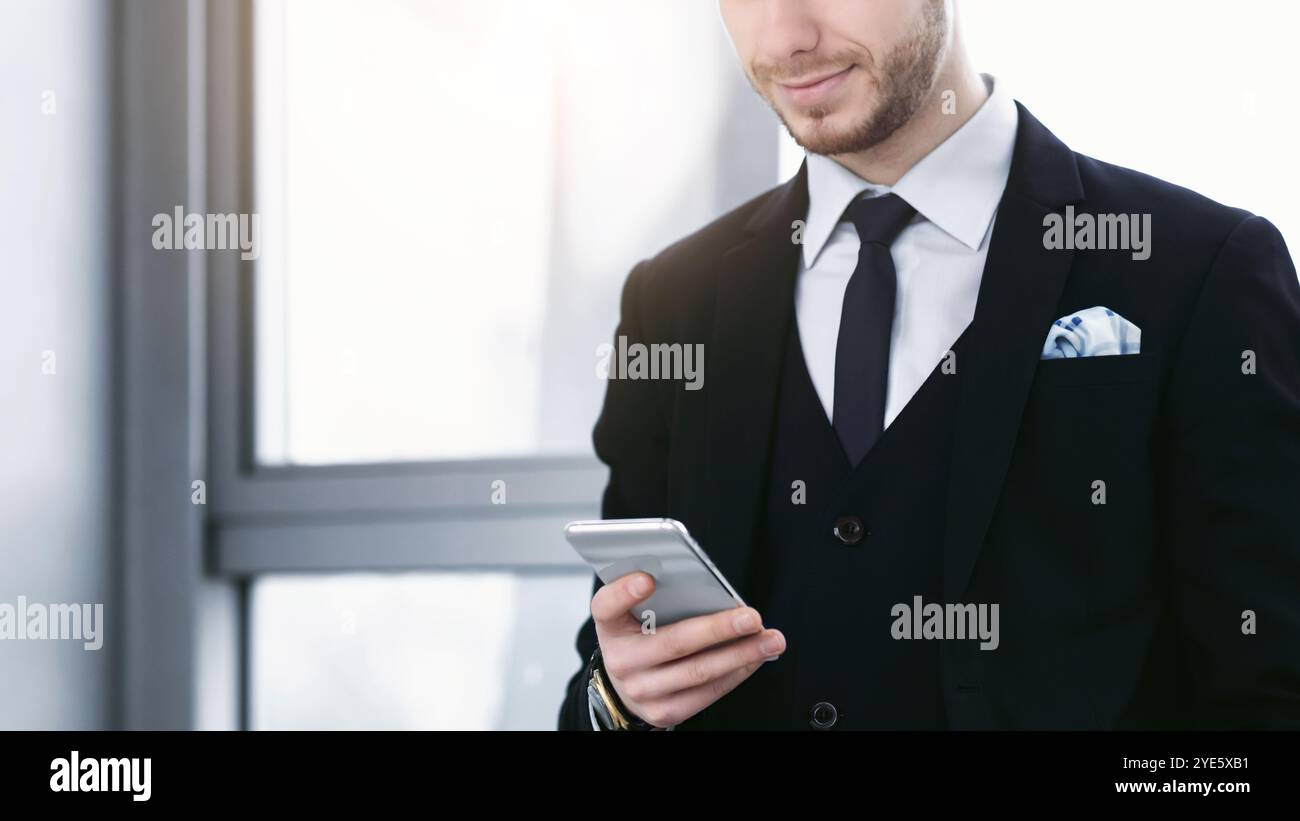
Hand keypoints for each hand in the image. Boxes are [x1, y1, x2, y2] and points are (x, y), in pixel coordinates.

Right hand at [590, 571, 784, 727]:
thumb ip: (659, 595)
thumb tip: (709, 587)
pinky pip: (707, 693)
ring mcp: (642, 690)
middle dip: (719, 629)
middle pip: (674, 642)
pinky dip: (736, 673)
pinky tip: (755, 658)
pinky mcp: (663, 712)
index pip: (607, 605)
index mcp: (610, 625)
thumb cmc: (639, 635)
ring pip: (698, 671)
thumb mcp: (635, 611)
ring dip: (741, 654)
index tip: (648, 579)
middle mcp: (620, 660)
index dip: (625, 592)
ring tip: (769, 640)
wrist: (625, 685)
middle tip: (751, 617)